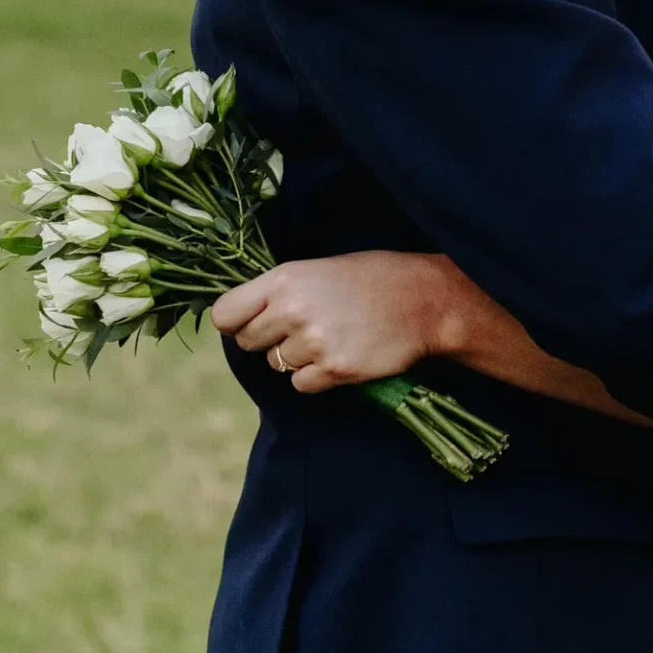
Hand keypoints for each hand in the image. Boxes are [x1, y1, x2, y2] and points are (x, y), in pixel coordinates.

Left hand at [211, 250, 497, 394]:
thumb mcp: (322, 268)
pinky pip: (302, 385)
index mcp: (286, 278)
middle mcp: (293, 310)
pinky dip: (317, 376)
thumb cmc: (375, 278)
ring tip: (332, 336)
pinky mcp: (335, 369)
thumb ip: (281, 290)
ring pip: (277, 364)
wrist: (427, 299)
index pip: (225, 314)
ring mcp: (314, 341)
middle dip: (269, 340)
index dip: (235, 322)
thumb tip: (244, 316)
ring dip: (298, 358)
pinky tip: (342, 354)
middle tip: (303, 328)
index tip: (252, 322)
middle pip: (247, 343)